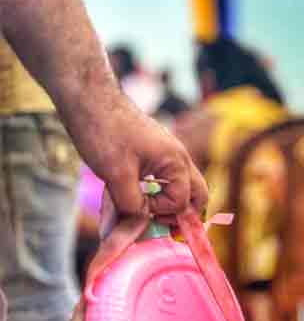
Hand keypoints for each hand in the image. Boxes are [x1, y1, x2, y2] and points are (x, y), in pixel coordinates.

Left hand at [62, 95, 206, 219]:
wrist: (87, 97)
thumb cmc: (103, 130)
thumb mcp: (116, 176)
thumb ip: (132, 205)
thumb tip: (138, 223)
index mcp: (175, 161)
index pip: (181, 203)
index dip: (160, 212)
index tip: (138, 208)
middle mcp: (177, 157)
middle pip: (198, 195)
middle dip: (184, 214)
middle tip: (162, 223)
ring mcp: (167, 153)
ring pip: (183, 187)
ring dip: (171, 203)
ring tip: (150, 212)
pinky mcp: (153, 152)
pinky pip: (166, 178)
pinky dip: (157, 192)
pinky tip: (137, 195)